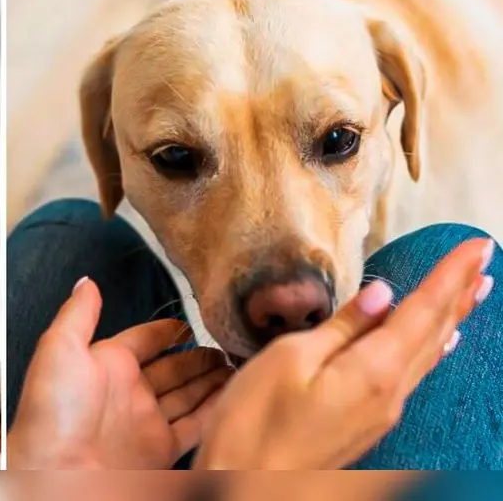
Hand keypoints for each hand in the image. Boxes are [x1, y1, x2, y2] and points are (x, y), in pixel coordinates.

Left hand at [7, 277, 232, 468]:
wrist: (58, 473)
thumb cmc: (52, 413)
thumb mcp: (59, 348)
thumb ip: (78, 314)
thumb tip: (86, 282)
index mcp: (105, 365)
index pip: (143, 339)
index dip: (166, 329)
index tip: (191, 319)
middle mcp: (127, 393)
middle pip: (172, 368)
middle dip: (198, 356)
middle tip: (226, 343)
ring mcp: (145, 423)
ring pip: (187, 396)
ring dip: (211, 381)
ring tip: (238, 364)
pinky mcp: (160, 450)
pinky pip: (196, 426)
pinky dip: (216, 412)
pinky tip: (234, 396)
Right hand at [194, 237, 494, 468]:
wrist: (245, 486)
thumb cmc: (254, 425)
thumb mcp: (288, 360)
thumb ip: (340, 326)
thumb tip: (381, 295)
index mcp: (371, 370)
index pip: (422, 310)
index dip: (450, 276)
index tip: (477, 246)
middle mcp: (388, 393)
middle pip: (434, 332)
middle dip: (460, 292)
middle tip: (485, 259)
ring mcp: (380, 412)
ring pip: (428, 354)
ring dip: (452, 318)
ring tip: (473, 293)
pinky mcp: (366, 423)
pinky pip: (412, 375)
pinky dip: (431, 348)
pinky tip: (439, 344)